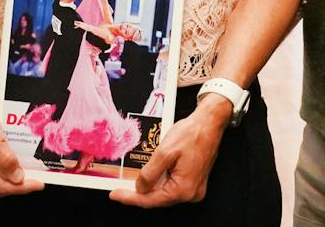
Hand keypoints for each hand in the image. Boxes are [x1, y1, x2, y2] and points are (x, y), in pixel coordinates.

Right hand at [0, 91, 44, 197]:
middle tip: (36, 180)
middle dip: (18, 184)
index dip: (21, 187)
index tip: (38, 185)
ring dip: (12, 177)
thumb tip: (18, 178)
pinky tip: (16, 165)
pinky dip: (5, 170)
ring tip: (29, 173)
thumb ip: (6, 159)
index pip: (0, 187)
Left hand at [110, 92, 231, 207]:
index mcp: (184, 189)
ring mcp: (194, 188)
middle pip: (158, 198)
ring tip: (134, 179)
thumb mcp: (165, 151)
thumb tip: (139, 188)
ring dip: (150, 185)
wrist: (209, 122)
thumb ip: (150, 173)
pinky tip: (152, 173)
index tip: (115, 194)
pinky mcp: (194, 181)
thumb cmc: (192, 133)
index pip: (151, 200)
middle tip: (120, 188)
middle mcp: (191, 193)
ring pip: (164, 192)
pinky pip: (172, 185)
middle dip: (139, 193)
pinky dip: (160, 180)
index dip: (130, 198)